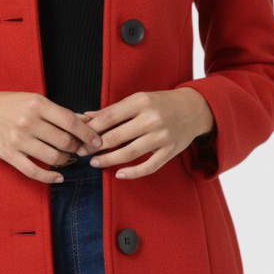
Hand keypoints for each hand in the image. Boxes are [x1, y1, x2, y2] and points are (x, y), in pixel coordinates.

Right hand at [0, 91, 104, 183]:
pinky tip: (58, 178)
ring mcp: (18, 140)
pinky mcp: (9, 155)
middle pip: (65, 141)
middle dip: (78, 148)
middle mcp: (28, 121)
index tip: (97, 141)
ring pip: (53, 158)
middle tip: (82, 150)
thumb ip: (59, 112)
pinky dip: (50, 177)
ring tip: (68, 159)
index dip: (87, 133)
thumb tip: (86, 120)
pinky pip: (34, 171)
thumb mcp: (33, 100)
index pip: (70, 121)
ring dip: (66, 161)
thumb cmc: (8, 104)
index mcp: (37, 104)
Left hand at [80, 89, 214, 178]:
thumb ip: (113, 110)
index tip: (79, 136)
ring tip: (95, 162)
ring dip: (109, 160)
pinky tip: (119, 174)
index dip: (91, 129)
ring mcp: (162, 136)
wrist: (194, 109)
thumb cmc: (161, 103)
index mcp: (141, 102)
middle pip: (117, 136)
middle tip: (82, 152)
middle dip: (96, 146)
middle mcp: (152, 119)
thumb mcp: (138, 99)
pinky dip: (132, 173)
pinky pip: (148, 166)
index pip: (109, 117)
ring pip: (129, 153)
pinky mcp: (170, 151)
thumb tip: (86, 117)